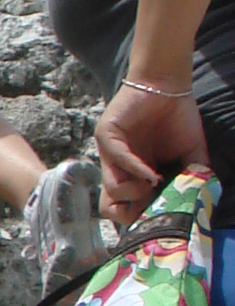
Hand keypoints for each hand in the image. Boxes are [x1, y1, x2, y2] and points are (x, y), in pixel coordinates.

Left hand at [96, 79, 209, 225]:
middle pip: (111, 209)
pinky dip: (136, 170)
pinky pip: (117, 159)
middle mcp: (120, 171)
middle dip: (133, 215)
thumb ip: (193, 177)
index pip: (128, 211)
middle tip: (152, 208)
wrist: (168, 85)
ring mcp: (111, 155)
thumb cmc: (178, 119)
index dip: (144, 219)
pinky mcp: (107, 136)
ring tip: (154, 185)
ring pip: (111, 190)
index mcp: (136, 178)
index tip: (163, 215)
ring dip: (135, 193)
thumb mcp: (191, 154)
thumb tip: (198, 202)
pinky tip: (153, 174)